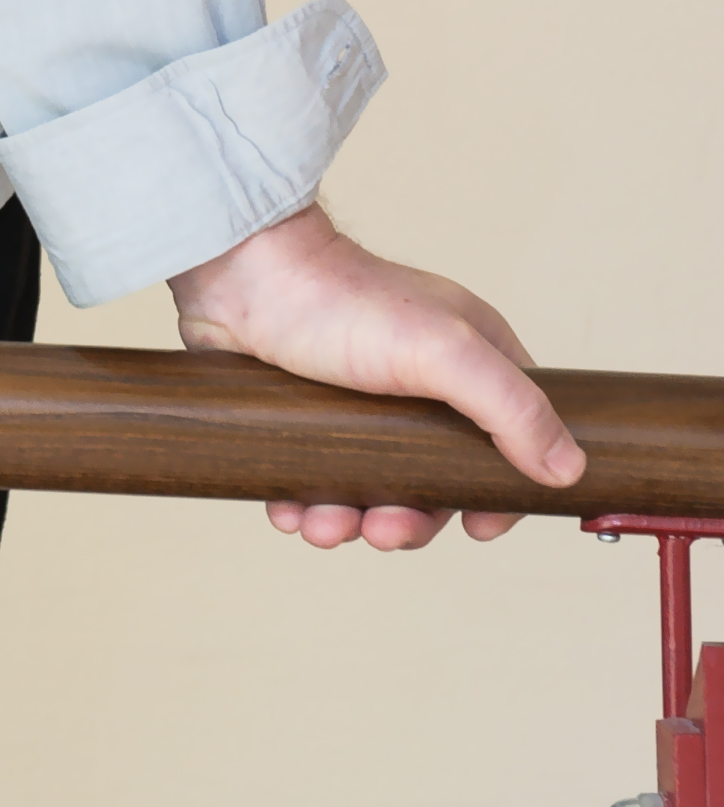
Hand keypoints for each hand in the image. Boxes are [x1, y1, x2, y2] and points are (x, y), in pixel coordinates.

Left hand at [168, 202, 580, 552]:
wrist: (241, 275)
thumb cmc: (344, 300)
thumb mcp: (444, 352)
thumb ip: (510, 407)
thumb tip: (565, 469)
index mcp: (470, 363)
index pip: (509, 441)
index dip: (498, 492)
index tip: (477, 526)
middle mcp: (419, 385)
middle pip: (435, 479)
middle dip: (411, 519)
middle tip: (382, 531)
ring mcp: (360, 403)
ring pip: (371, 488)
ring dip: (350, 521)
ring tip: (323, 524)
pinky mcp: (308, 416)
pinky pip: (315, 481)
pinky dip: (305, 506)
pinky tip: (291, 511)